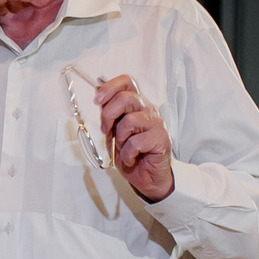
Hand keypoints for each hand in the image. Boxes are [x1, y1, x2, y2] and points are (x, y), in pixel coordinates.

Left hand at [95, 75, 173, 201]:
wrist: (146, 175)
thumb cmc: (130, 152)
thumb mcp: (113, 131)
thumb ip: (108, 114)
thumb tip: (98, 95)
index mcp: (136, 104)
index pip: (126, 82)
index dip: (110, 87)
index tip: (97, 100)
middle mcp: (147, 110)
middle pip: (126, 98)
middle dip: (108, 115)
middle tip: (106, 130)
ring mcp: (156, 123)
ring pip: (130, 120)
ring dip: (120, 138)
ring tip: (123, 147)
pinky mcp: (161, 139)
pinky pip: (136, 142)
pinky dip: (128, 153)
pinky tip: (131, 158)